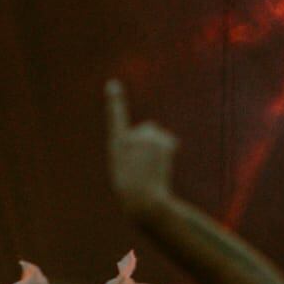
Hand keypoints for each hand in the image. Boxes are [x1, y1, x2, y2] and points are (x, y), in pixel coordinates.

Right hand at [105, 79, 177, 217]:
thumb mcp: (127, 170)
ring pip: (160, 136)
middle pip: (149, 128)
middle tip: (148, 164)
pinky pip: (170, 143)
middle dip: (153, 141)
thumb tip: (157, 140)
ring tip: (154, 167)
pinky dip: (170, 151)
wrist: (142, 199)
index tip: (113, 84)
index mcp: (117, 144)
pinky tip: (161, 165)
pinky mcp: (157, 142)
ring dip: (161, 147)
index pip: (116, 117)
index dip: (115, 100)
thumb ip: (135, 152)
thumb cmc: (134, 192)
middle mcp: (129, 136)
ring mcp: (143, 138)